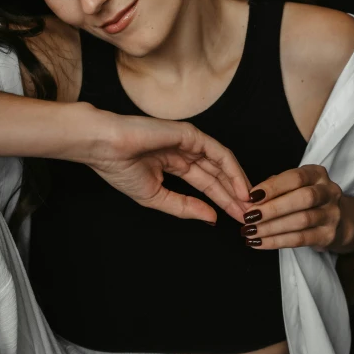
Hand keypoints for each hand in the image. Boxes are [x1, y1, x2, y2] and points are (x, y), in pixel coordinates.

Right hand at [84, 108, 251, 223]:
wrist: (104, 147)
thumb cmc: (119, 168)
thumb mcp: (156, 196)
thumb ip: (184, 207)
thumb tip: (211, 218)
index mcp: (172, 163)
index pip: (205, 184)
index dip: (221, 202)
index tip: (236, 219)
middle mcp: (183, 152)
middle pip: (216, 176)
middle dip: (233, 196)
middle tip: (249, 215)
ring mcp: (188, 142)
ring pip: (221, 164)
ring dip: (237, 184)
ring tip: (248, 204)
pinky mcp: (191, 134)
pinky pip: (218, 154)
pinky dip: (232, 170)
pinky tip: (240, 187)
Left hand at [240, 164, 343, 250]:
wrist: (340, 221)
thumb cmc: (307, 199)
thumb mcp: (295, 186)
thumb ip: (276, 187)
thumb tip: (251, 197)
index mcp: (317, 174)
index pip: (296, 178)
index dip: (273, 187)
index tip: (251, 196)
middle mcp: (329, 192)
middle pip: (302, 199)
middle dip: (273, 208)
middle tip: (249, 216)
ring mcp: (332, 214)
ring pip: (301, 221)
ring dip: (271, 227)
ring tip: (250, 231)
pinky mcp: (328, 235)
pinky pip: (301, 239)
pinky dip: (277, 242)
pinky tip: (259, 242)